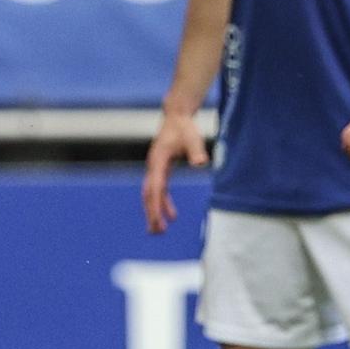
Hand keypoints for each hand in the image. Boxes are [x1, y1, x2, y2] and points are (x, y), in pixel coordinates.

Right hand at [142, 108, 208, 232]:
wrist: (177, 115)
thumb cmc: (184, 127)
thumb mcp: (193, 138)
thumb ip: (196, 151)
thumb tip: (201, 163)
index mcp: (158, 161)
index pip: (155, 189)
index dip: (156, 206)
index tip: (159, 222)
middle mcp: (153, 166)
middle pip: (148, 195)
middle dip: (151, 214)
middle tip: (156, 232)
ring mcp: (155, 168)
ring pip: (151, 194)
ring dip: (154, 212)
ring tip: (159, 230)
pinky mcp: (160, 169)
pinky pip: (159, 190)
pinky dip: (163, 203)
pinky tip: (173, 215)